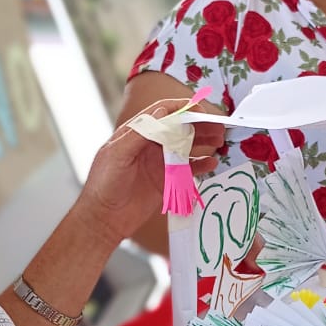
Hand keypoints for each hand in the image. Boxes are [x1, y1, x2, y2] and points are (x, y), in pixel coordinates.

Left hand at [81, 98, 225, 243]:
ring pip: (186, 145)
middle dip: (199, 124)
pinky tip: (212, 162)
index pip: (163, 112)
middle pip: (179, 127)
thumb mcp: (118, 154)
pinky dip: (200, 164)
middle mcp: (150, 143)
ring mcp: (159, 161)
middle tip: (218, 126)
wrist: (103, 218)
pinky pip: (187, 168)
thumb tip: (162, 111)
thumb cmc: (103, 183)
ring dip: (204, 141)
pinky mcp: (166, 180)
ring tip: (221, 140)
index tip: (199, 110)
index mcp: (137, 132)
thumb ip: (140, 133)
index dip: (182, 108)